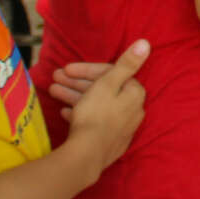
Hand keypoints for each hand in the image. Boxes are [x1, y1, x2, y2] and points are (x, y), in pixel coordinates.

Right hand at [66, 41, 150, 167]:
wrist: (87, 155)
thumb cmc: (96, 115)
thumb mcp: (108, 83)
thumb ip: (127, 63)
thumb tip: (146, 43)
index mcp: (134, 94)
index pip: (111, 74)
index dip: (87, 69)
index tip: (67, 69)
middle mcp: (132, 111)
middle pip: (103, 90)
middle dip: (77, 83)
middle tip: (55, 79)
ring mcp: (120, 128)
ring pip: (96, 105)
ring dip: (74, 96)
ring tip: (53, 92)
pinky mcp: (108, 142)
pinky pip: (94, 122)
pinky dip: (80, 114)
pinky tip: (64, 113)